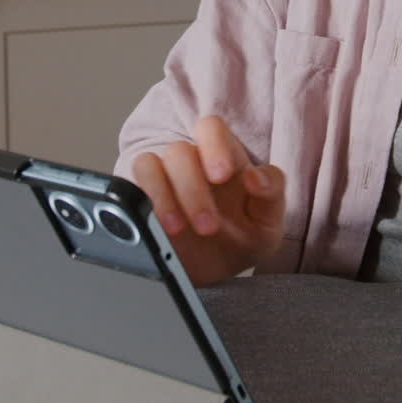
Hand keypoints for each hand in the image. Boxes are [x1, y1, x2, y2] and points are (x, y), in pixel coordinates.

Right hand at [132, 116, 285, 285]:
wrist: (215, 274)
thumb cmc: (243, 238)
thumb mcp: (267, 223)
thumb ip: (272, 193)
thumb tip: (256, 177)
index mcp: (224, 158)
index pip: (210, 128)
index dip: (213, 145)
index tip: (220, 176)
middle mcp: (190, 163)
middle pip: (179, 150)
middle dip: (192, 189)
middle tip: (208, 227)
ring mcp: (162, 180)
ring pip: (149, 163)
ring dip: (163, 196)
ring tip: (177, 230)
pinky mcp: (140, 198)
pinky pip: (129, 186)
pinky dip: (141, 203)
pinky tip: (156, 227)